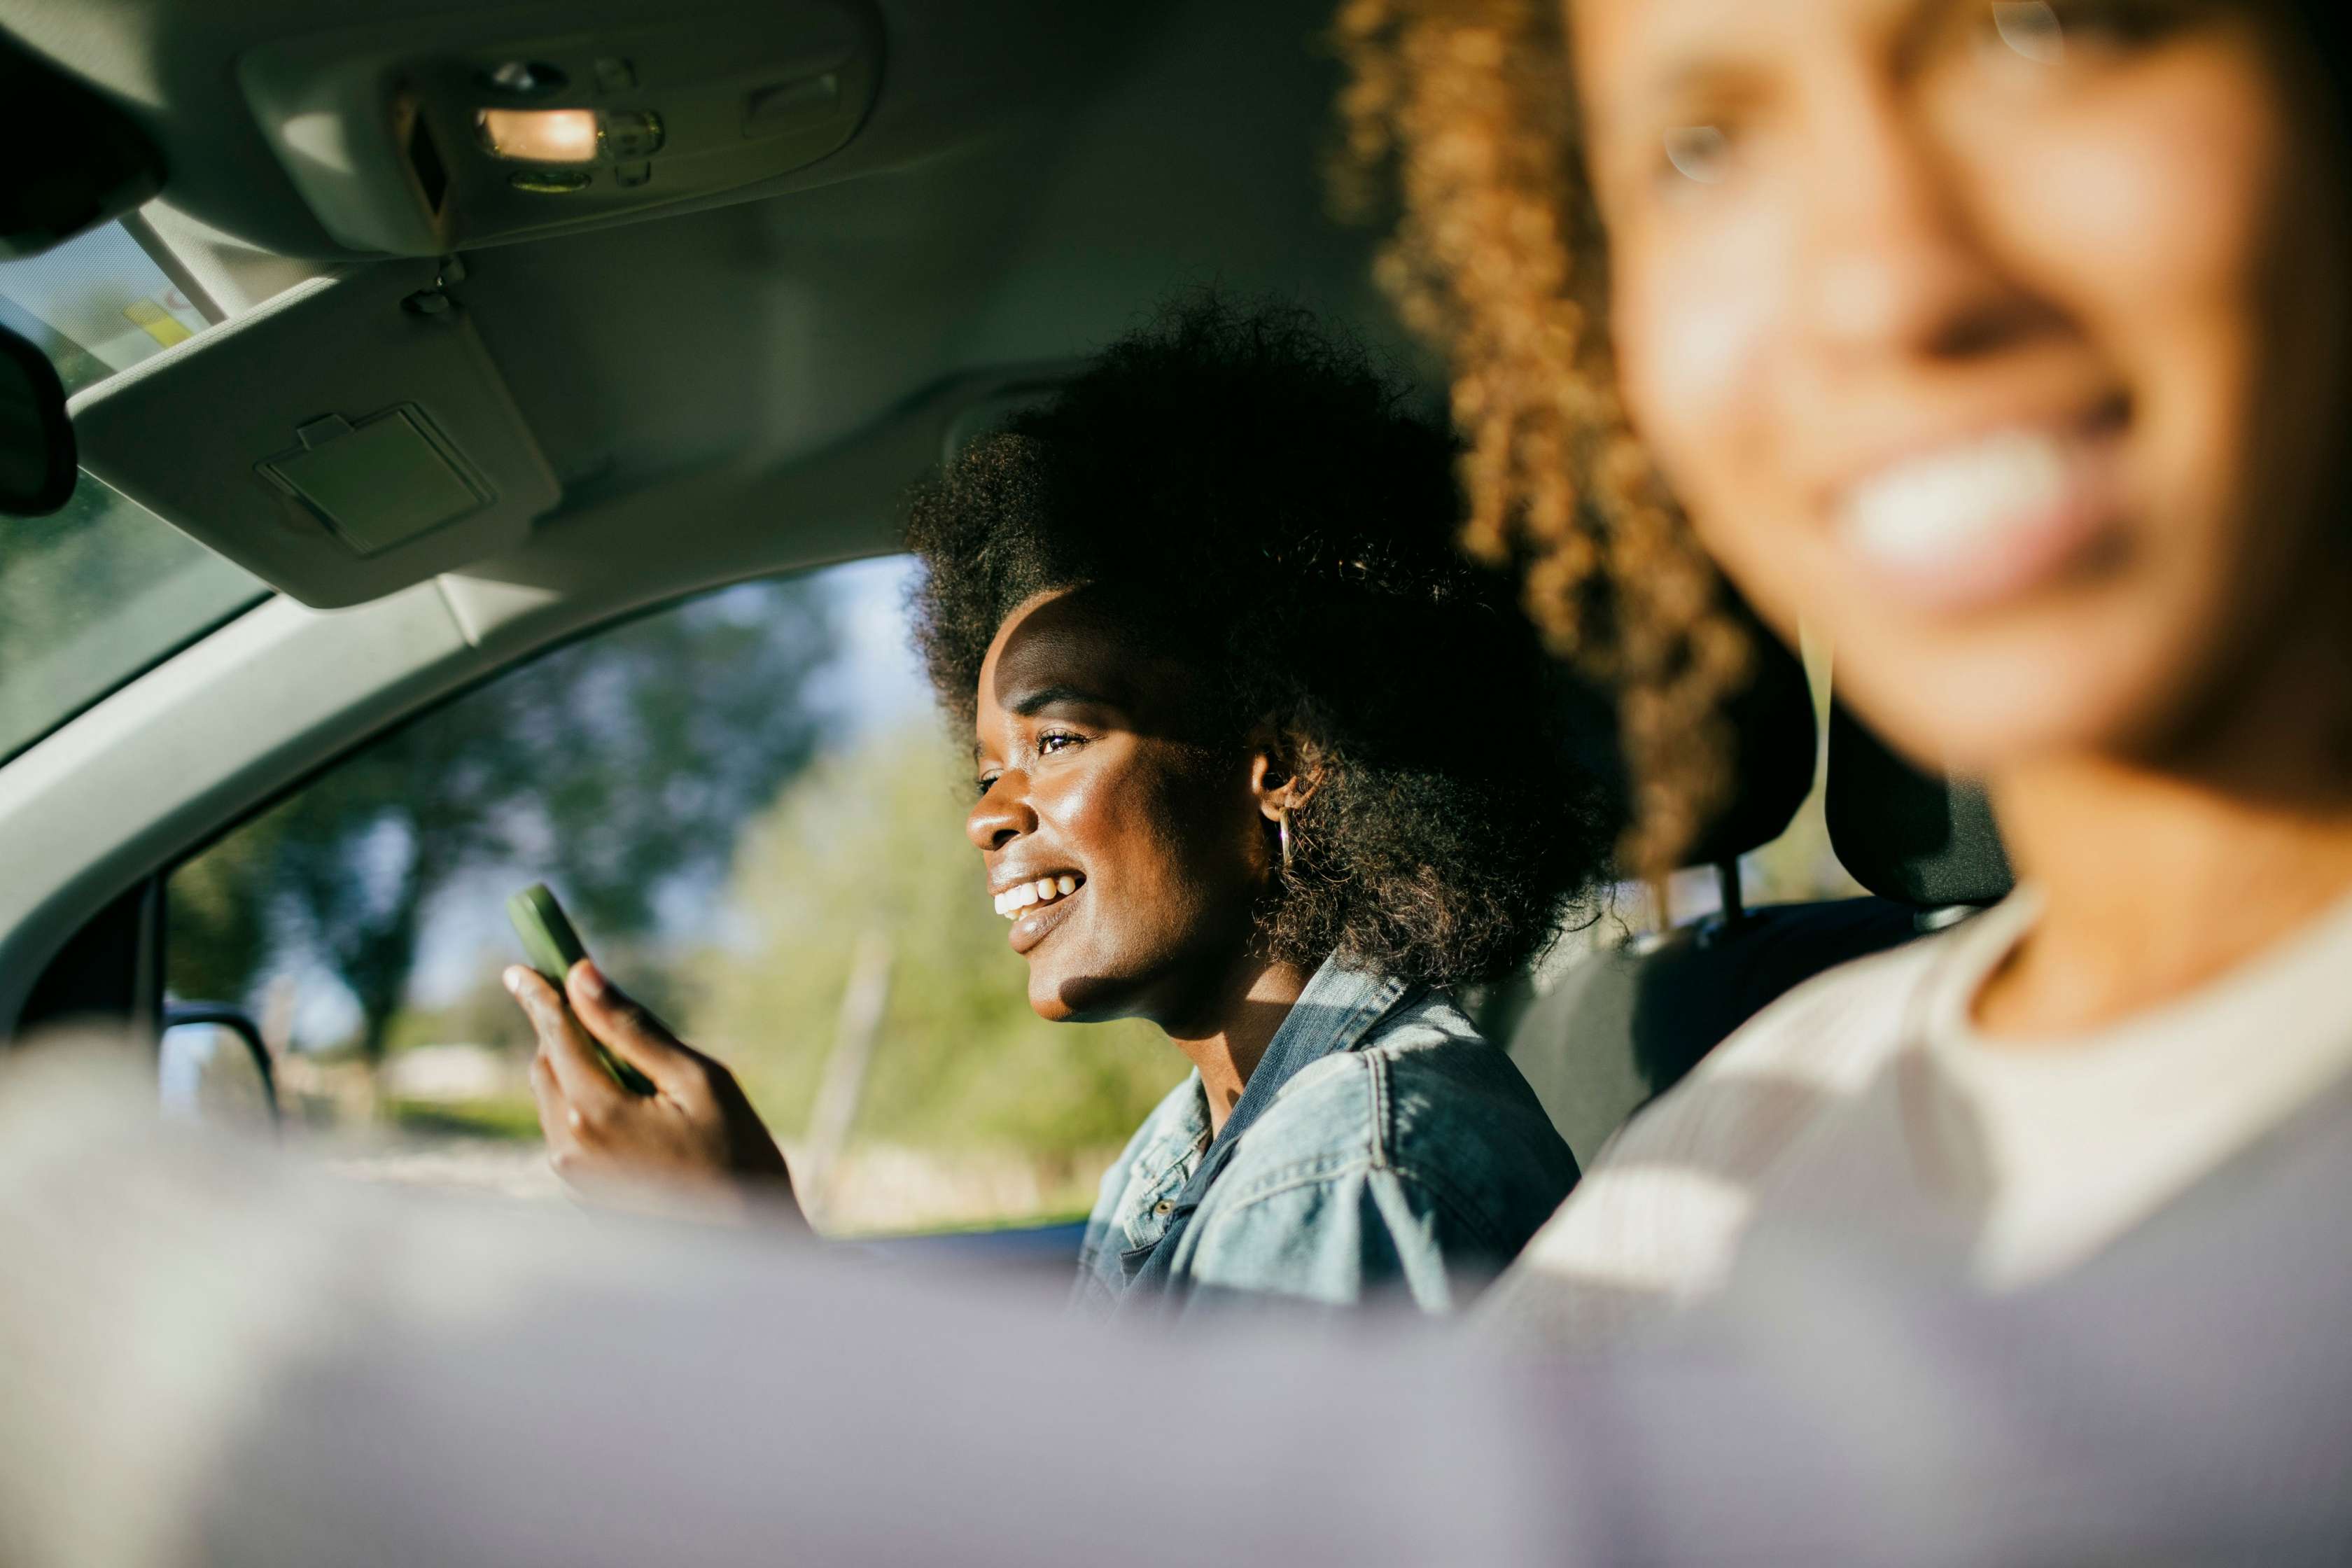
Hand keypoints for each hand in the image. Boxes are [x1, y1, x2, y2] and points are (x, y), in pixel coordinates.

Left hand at [505, 959, 799, 1224]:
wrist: (749, 1252)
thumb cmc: (738, 1160)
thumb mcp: (699, 1081)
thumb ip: (634, 1029)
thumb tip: (583, 978)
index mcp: (596, 1112)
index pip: (554, 1034)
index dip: (538, 994)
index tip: (520, 967)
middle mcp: (569, 1148)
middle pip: (547, 1066)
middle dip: (566, 1034)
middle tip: (601, 1013)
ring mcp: (573, 1179)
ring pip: (556, 1102)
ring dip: (581, 1074)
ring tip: (646, 1082)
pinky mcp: (583, 1198)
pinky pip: (571, 1135)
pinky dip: (591, 1110)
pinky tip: (645, 1122)